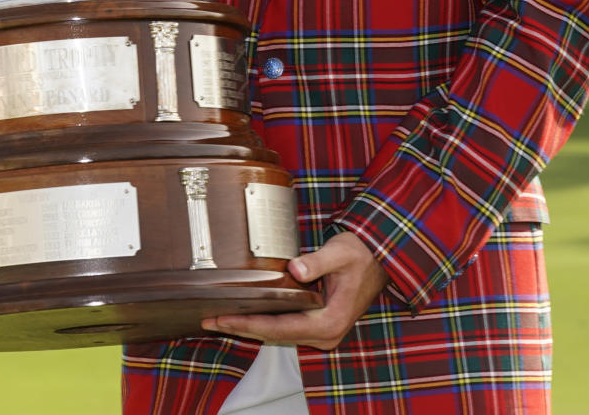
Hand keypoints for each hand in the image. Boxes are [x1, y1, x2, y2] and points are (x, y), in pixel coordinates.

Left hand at [200, 232, 387, 350]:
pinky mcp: (318, 324)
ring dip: (250, 326)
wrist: (379, 259)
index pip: (279, 328)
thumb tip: (294, 269)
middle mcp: (324, 334)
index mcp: (329, 322)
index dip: (248, 324)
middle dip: (241, 328)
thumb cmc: (361, 254)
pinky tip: (245, 314)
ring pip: (278, 334)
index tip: (223, 318)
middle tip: (209, 319)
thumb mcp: (340, 252)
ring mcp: (321, 332)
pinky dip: (263, 322)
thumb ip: (317, 261)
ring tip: (219, 318)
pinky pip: (285, 327)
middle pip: (274, 335)